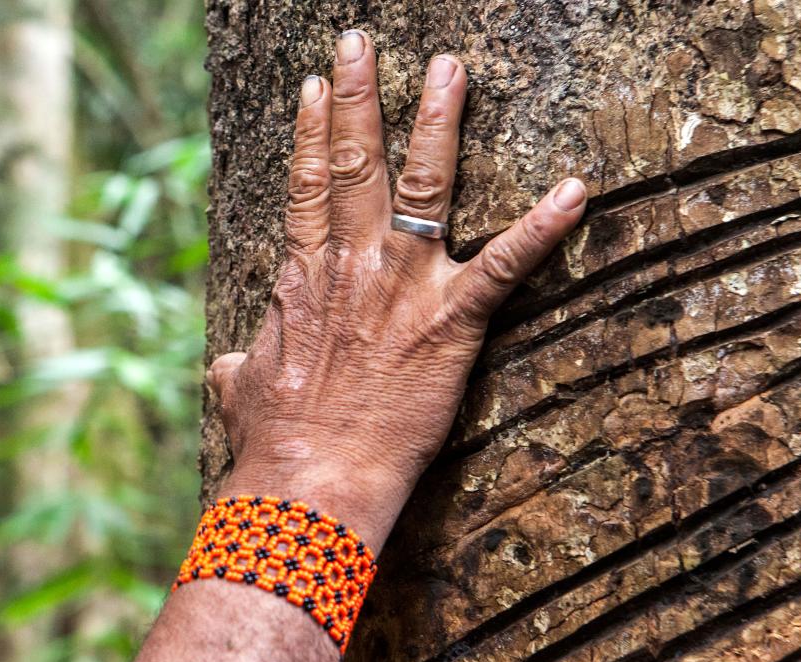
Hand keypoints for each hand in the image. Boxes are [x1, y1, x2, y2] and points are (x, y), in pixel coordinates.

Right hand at [206, 31, 586, 544]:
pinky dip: (544, 228)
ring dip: (437, 124)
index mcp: (303, 277)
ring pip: (423, 187)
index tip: (313, 88)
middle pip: (354, 164)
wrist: (310, 478)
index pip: (306, 188)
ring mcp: (404, 287)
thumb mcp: (241, 392)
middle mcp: (352, 266)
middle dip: (358, 97)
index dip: (309, 133)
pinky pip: (505, 265)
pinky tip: (576, 190)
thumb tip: (224, 369)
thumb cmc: (274, 441)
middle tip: (359, 43)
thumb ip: (239, 368)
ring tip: (449, 70)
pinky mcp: (452, 321)